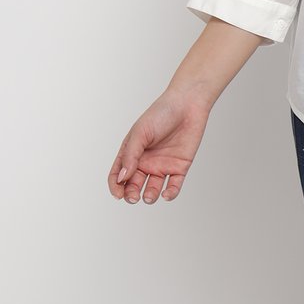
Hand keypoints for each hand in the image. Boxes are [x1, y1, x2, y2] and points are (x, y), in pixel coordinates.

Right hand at [108, 89, 212, 203]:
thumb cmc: (160, 114)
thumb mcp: (140, 133)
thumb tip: (121, 178)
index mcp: (131, 153)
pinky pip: (174, 186)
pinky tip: (166, 195)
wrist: (187, 105)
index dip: (116, 187)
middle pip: (134, 185)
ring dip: (150, 196)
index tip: (118, 195)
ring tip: (149, 196)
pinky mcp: (179, 167)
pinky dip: (170, 193)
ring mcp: (162, 166)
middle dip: (132, 194)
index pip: (118, 175)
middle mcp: (145, 162)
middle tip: (133, 198)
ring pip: (153, 189)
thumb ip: (131, 155)